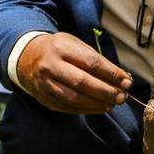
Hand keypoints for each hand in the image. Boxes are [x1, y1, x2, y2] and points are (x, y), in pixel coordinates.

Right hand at [16, 33, 132, 114]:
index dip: (111, 74)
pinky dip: (87, 109)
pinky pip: (68, 107)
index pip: (91, 62)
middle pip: (82, 82)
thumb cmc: (59, 49)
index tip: (127, 81)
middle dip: (106, 91)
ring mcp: (45, 84)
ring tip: (113, 103)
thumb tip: (121, 77)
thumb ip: (96, 59)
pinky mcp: (45, 99)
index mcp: (61, 48)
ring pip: (74, 98)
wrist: (27, 58)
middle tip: (122, 96)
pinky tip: (100, 107)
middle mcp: (51, 66)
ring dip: (97, 103)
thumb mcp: (75, 44)